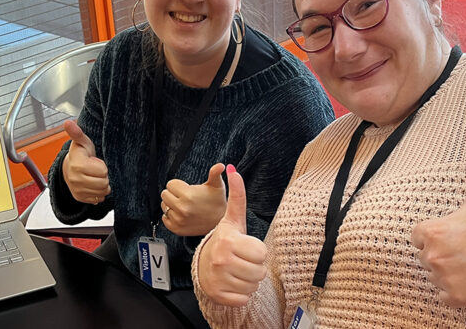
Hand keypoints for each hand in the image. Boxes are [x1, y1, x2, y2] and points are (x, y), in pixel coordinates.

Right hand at [61, 120, 110, 204]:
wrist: (69, 167)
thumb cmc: (80, 153)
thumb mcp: (82, 141)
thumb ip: (77, 133)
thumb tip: (68, 123)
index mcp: (77, 165)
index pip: (103, 171)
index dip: (103, 165)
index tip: (95, 161)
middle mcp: (75, 179)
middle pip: (104, 183)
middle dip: (104, 175)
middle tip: (96, 169)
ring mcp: (77, 190)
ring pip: (103, 192)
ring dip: (103, 184)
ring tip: (95, 176)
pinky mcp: (80, 198)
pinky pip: (98, 198)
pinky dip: (99, 192)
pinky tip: (93, 183)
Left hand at [161, 163, 226, 235]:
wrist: (220, 221)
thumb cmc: (218, 202)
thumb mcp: (217, 185)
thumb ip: (215, 173)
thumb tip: (220, 165)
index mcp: (188, 195)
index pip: (170, 184)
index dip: (178, 185)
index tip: (186, 188)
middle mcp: (182, 208)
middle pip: (165, 194)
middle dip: (173, 193)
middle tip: (184, 196)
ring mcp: (178, 219)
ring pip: (164, 206)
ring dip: (171, 204)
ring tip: (184, 205)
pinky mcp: (177, 229)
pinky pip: (164, 219)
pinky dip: (170, 216)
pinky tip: (181, 214)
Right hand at [198, 165, 266, 306]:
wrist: (204, 266)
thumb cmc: (224, 241)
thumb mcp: (232, 219)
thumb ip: (237, 196)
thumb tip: (233, 168)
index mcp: (228, 240)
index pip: (261, 253)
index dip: (257, 252)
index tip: (245, 248)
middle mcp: (221, 259)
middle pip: (260, 272)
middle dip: (255, 267)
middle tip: (242, 261)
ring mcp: (219, 279)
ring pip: (254, 286)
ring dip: (249, 281)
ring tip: (238, 271)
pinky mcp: (220, 296)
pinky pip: (245, 299)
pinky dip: (241, 294)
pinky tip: (232, 284)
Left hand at [411, 127, 465, 307]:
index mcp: (432, 231)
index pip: (418, 235)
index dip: (438, 232)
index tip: (458, 231)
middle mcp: (433, 257)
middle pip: (426, 256)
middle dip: (444, 252)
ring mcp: (444, 280)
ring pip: (435, 276)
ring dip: (450, 271)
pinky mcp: (456, 299)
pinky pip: (444, 295)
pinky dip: (456, 290)